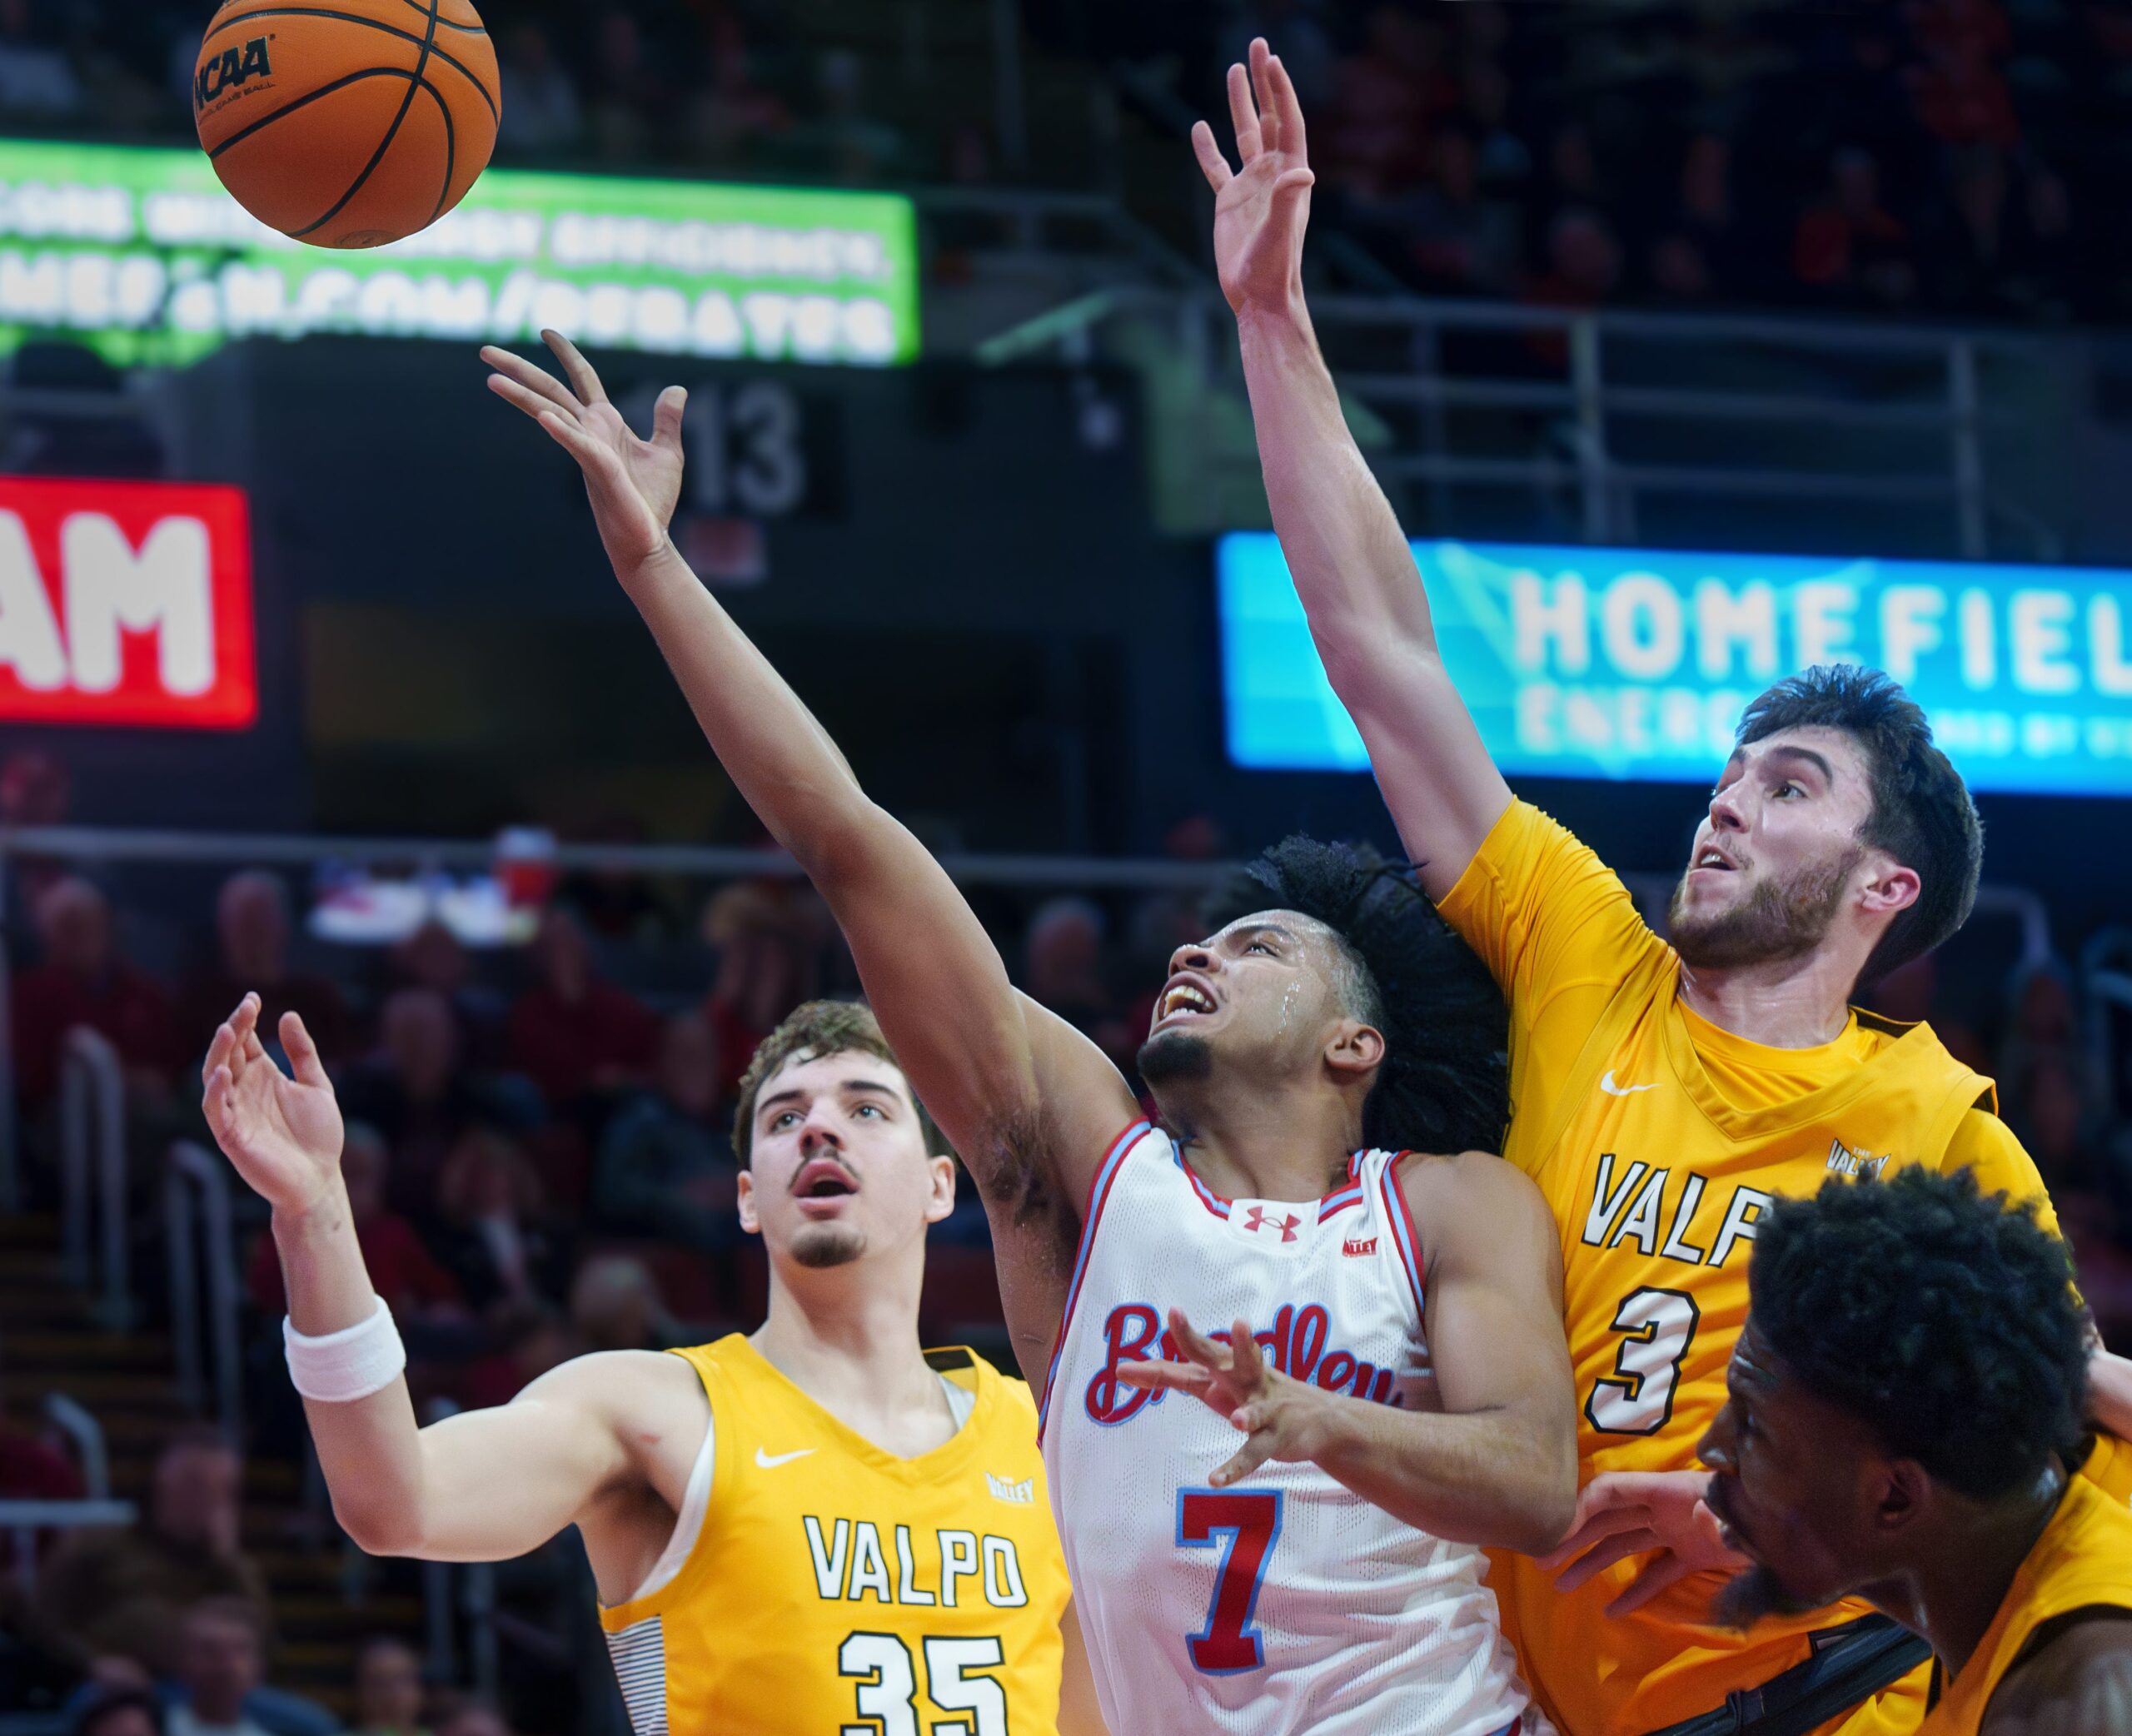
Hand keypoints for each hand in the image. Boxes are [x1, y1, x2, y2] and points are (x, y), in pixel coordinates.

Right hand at [202, 995, 345, 1217]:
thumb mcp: (316, 1085)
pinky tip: (225, 1073)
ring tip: (226, 1030)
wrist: (320, 1178)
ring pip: (214, 1078)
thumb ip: (302, 1053)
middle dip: (233, 1029)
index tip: (253, 998)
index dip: (245, 1020)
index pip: (245, 1042)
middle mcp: (244, 1091)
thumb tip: (288, 1014)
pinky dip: (216, 1092)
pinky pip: (216, 1111)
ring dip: (217, 1054)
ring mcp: (235, 1112)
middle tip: (245, 1007)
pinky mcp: (231, 1136)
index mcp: (262, 1076)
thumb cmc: (318, 1135)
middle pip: (229, 1053)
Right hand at [481, 330, 685, 580]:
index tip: (546, 332)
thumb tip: (677, 390)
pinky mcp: (599, 469)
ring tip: (491, 379)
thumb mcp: (668, 452)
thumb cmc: (653, 501)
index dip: (566, 353)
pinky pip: (578, 445)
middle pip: (551, 390)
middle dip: (520, 369)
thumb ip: (667, 420)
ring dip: (522, 396)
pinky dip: (561, 429)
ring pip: (551, 414)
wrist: (649, 539)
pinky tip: (543, 415)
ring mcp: (590, 449)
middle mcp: (591, 432)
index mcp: (606, 423)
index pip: (582, 378)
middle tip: (484, 351)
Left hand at [1114, 1309, 1332, 1485]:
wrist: (1319, 1417)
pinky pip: (1254, 1454)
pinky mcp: (1277, 1438)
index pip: (1194, 1353)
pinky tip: (1215, 1480)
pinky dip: (1235, 1468)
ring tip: (1238, 1420)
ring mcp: (1264, 1408)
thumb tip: (1124, 1369)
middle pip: (1219, 1357)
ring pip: (1255, 1409)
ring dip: (1248, 1414)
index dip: (1174, 1344)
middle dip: (1197, 1340)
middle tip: (1178, 1319)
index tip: (1152, 1334)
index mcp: (1227, 1365)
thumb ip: (1173, 1376)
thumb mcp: (1214, 1382)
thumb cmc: (1254, 1393)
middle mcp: (1244, 1379)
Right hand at [1194, 38, 1315, 318]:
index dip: (1281, 91)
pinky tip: (1199, 125)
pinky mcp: (1229, 201)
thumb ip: (1287, 200)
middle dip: (1263, 82)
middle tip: (1257, 45)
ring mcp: (1250, 185)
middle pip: (1268, 116)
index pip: (1287, 122)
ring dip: (1240, 102)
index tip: (1271, 60)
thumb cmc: (1274, 268)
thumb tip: (1300, 173)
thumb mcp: (1280, 232)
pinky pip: (1217, 166)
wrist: (1258, 296)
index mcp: (1290, 175)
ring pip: (1244, 133)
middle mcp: (1273, 173)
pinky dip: (1208, 147)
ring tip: (1233, 69)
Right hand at [1536, 1470, 1746, 1616]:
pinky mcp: (1692, 1555)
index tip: (1554, 1530)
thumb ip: (1716, 1519)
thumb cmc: (1758, 1514)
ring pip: (1624, 1545)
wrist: (1792, 1527)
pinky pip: (1656, 1573)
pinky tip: (1613, 1611)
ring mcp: (1676, 1531)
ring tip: (1562, 1585)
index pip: (1611, 1491)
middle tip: (1541, 1558)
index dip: (1580, 1507)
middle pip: (1607, 1519)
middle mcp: (1663, 1507)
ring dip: (1593, 1563)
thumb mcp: (1734, 1514)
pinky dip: (1635, 1591)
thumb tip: (1702, 1524)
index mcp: (1666, 1489)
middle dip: (1573, 1536)